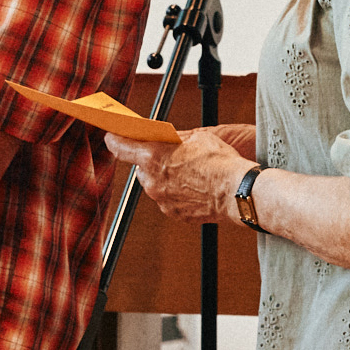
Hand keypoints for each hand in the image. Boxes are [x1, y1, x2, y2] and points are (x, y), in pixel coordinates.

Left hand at [102, 125, 258, 225]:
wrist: (238, 192)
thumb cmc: (220, 162)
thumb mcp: (197, 137)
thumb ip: (175, 139)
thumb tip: (166, 139)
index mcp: (153, 157)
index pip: (120, 147)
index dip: (114, 140)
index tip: (111, 136)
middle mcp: (152, 180)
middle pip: (141, 168)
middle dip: (150, 162)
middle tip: (166, 156)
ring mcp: (161, 199)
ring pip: (154, 185)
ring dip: (163, 178)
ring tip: (185, 173)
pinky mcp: (173, 213)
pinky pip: (167, 200)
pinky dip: (175, 194)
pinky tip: (192, 188)